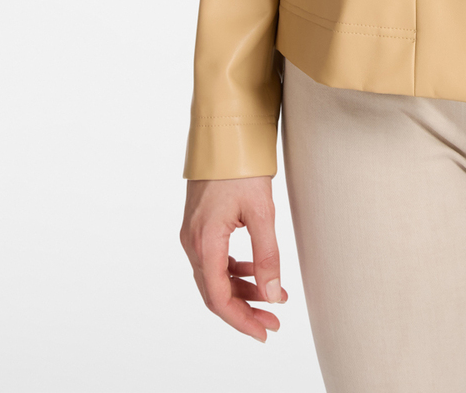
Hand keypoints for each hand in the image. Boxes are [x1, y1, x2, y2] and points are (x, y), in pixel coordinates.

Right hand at [180, 176, 287, 341]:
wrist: (225, 135)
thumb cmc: (242, 167)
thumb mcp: (262, 212)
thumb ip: (267, 255)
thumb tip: (273, 294)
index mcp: (205, 242)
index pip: (219, 297)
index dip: (241, 320)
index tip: (264, 331)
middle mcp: (193, 242)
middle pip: (214, 292)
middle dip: (244, 311)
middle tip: (271, 322)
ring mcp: (193, 234)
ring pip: (214, 277)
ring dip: (241, 291)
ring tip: (271, 298)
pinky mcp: (200, 226)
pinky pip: (214, 260)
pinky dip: (234, 271)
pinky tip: (255, 270)